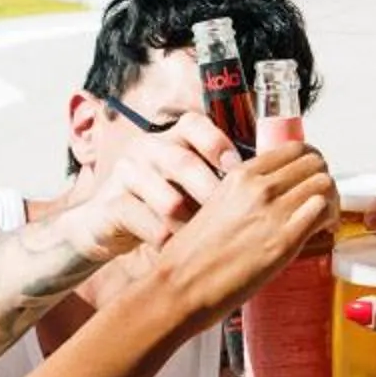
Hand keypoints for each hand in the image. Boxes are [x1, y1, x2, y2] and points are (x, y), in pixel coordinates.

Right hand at [61, 114, 238, 267]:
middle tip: (236, 219)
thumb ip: (216, 177)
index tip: (239, 169)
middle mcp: (147, 148)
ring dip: (191, 226)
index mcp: (170, 137)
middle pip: (183, 163)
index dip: (218, 144)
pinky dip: (167, 242)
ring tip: (206, 243)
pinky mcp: (111, 204)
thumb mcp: (186, 182)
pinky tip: (177, 251)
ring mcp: (126, 174)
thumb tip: (269, 186)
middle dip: (212, 194)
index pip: (194, 125)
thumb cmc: (159, 203)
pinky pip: (147, 225)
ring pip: (168, 201)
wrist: (106, 226)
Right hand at [155, 144, 339, 328]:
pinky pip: (324, 211)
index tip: (309, 179)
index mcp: (240, 176)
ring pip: (324, 183)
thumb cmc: (192, 258)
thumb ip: (246, 197)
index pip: (294, 149)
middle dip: (324, 180)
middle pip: (316, 162)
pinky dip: (330, 220)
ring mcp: (273, 212)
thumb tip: (272, 201)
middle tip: (321, 201)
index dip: (310, 163)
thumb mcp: (216, 208)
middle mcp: (259, 187)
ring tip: (324, 220)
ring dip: (332, 200)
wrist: (180, 285)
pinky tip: (322, 233)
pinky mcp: (285, 240)